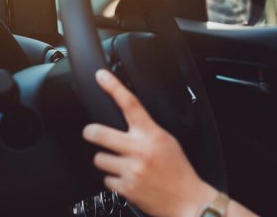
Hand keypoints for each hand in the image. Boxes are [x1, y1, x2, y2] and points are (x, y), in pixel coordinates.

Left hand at [83, 69, 216, 216]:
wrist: (186, 199)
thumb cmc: (178, 169)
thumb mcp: (167, 141)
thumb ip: (147, 130)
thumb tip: (128, 121)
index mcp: (152, 134)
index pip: (130, 104)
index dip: (113, 87)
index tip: (101, 77)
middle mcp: (139, 150)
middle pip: (101, 133)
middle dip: (90, 132)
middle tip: (90, 132)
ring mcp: (130, 170)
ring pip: (99, 159)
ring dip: (106, 160)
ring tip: (120, 163)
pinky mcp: (125, 188)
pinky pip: (106, 179)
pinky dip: (113, 179)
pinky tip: (127, 179)